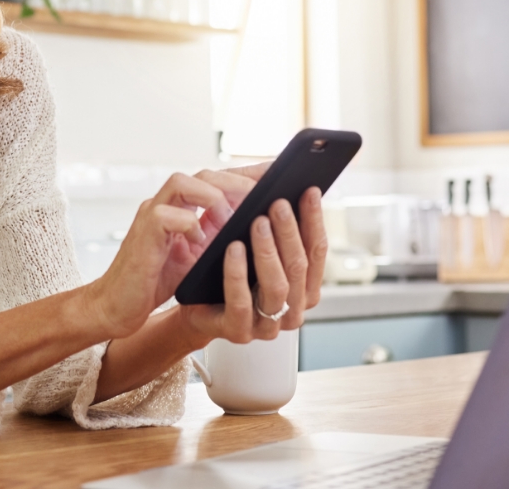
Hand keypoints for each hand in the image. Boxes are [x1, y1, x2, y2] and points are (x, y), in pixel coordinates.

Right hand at [83, 167, 267, 337]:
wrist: (118, 305)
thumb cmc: (158, 280)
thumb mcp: (198, 255)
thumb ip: (219, 235)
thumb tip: (259, 226)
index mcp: (183, 206)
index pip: (219, 179)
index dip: (248, 174)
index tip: (279, 173)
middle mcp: (166, 203)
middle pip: (203, 174)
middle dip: (236, 181)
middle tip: (263, 196)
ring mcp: (152, 215)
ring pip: (182, 183)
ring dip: (213, 198)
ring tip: (233, 219)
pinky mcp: (142, 234)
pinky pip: (166, 216)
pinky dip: (188, 225)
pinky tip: (201, 242)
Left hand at [179, 186, 327, 342]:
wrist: (191, 305)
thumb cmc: (225, 270)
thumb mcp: (252, 243)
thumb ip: (273, 220)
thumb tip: (281, 177)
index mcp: (302, 289)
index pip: (317, 252)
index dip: (315, 220)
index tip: (309, 191)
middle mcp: (291, 310)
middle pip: (299, 267)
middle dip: (289, 232)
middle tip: (278, 203)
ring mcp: (267, 326)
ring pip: (277, 287)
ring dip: (268, 251)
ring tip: (257, 222)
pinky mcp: (238, 332)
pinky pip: (241, 302)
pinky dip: (238, 273)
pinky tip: (233, 248)